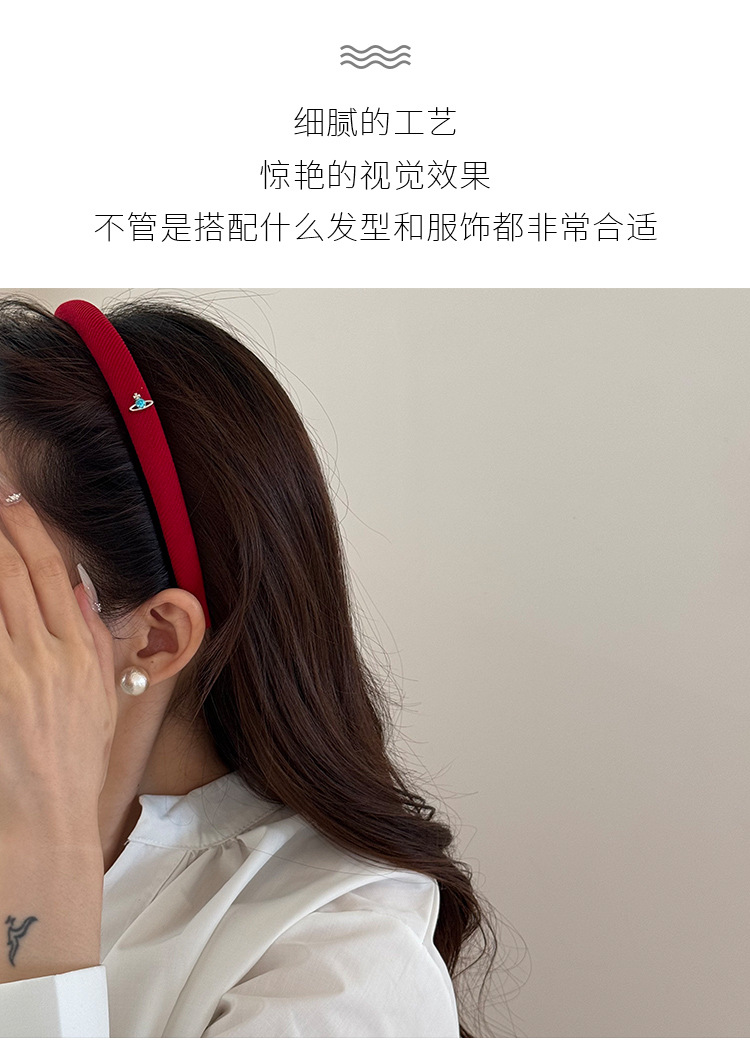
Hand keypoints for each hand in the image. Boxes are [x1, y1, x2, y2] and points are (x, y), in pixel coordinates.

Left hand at [0, 486, 116, 840]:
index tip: (12, 501)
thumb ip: (94, 642)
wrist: (46, 822)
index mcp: (81, 655)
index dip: (31, 532)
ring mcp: (17, 674)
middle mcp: (50, 656)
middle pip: (18, 575)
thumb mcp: (102, 701)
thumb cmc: (73, 767)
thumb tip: (83, 591)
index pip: (55, 575)